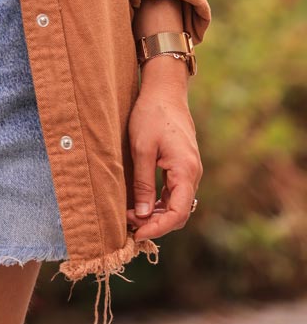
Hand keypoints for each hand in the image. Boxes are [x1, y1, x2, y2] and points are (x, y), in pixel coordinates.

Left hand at [126, 58, 201, 242]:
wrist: (165, 90)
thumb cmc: (151, 115)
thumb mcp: (141, 149)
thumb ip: (142, 183)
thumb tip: (141, 215)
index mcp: (186, 170)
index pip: (178, 213)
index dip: (158, 228)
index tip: (136, 233)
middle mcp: (193, 173)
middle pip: (180, 213)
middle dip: (156, 224)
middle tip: (129, 227)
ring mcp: (190, 170)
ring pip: (178, 204)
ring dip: (157, 215)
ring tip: (132, 219)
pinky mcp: (183, 166)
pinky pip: (175, 193)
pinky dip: (160, 203)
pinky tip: (142, 205)